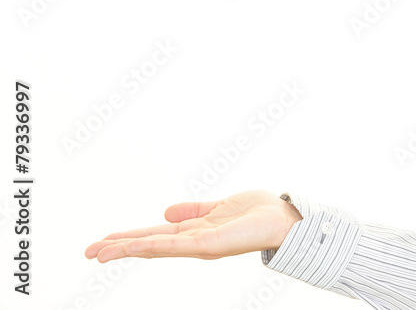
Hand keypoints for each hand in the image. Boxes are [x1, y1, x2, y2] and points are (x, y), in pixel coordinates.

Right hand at [84, 190, 302, 262]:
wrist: (284, 219)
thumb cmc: (259, 213)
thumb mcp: (218, 207)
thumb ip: (193, 210)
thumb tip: (166, 212)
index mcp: (195, 232)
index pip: (155, 236)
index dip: (129, 238)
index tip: (103, 241)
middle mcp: (194, 242)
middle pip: (149, 244)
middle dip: (119, 248)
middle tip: (87, 253)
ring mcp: (200, 245)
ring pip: (155, 247)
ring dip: (126, 248)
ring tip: (98, 252)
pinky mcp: (209, 243)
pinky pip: (175, 244)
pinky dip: (152, 244)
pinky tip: (133, 245)